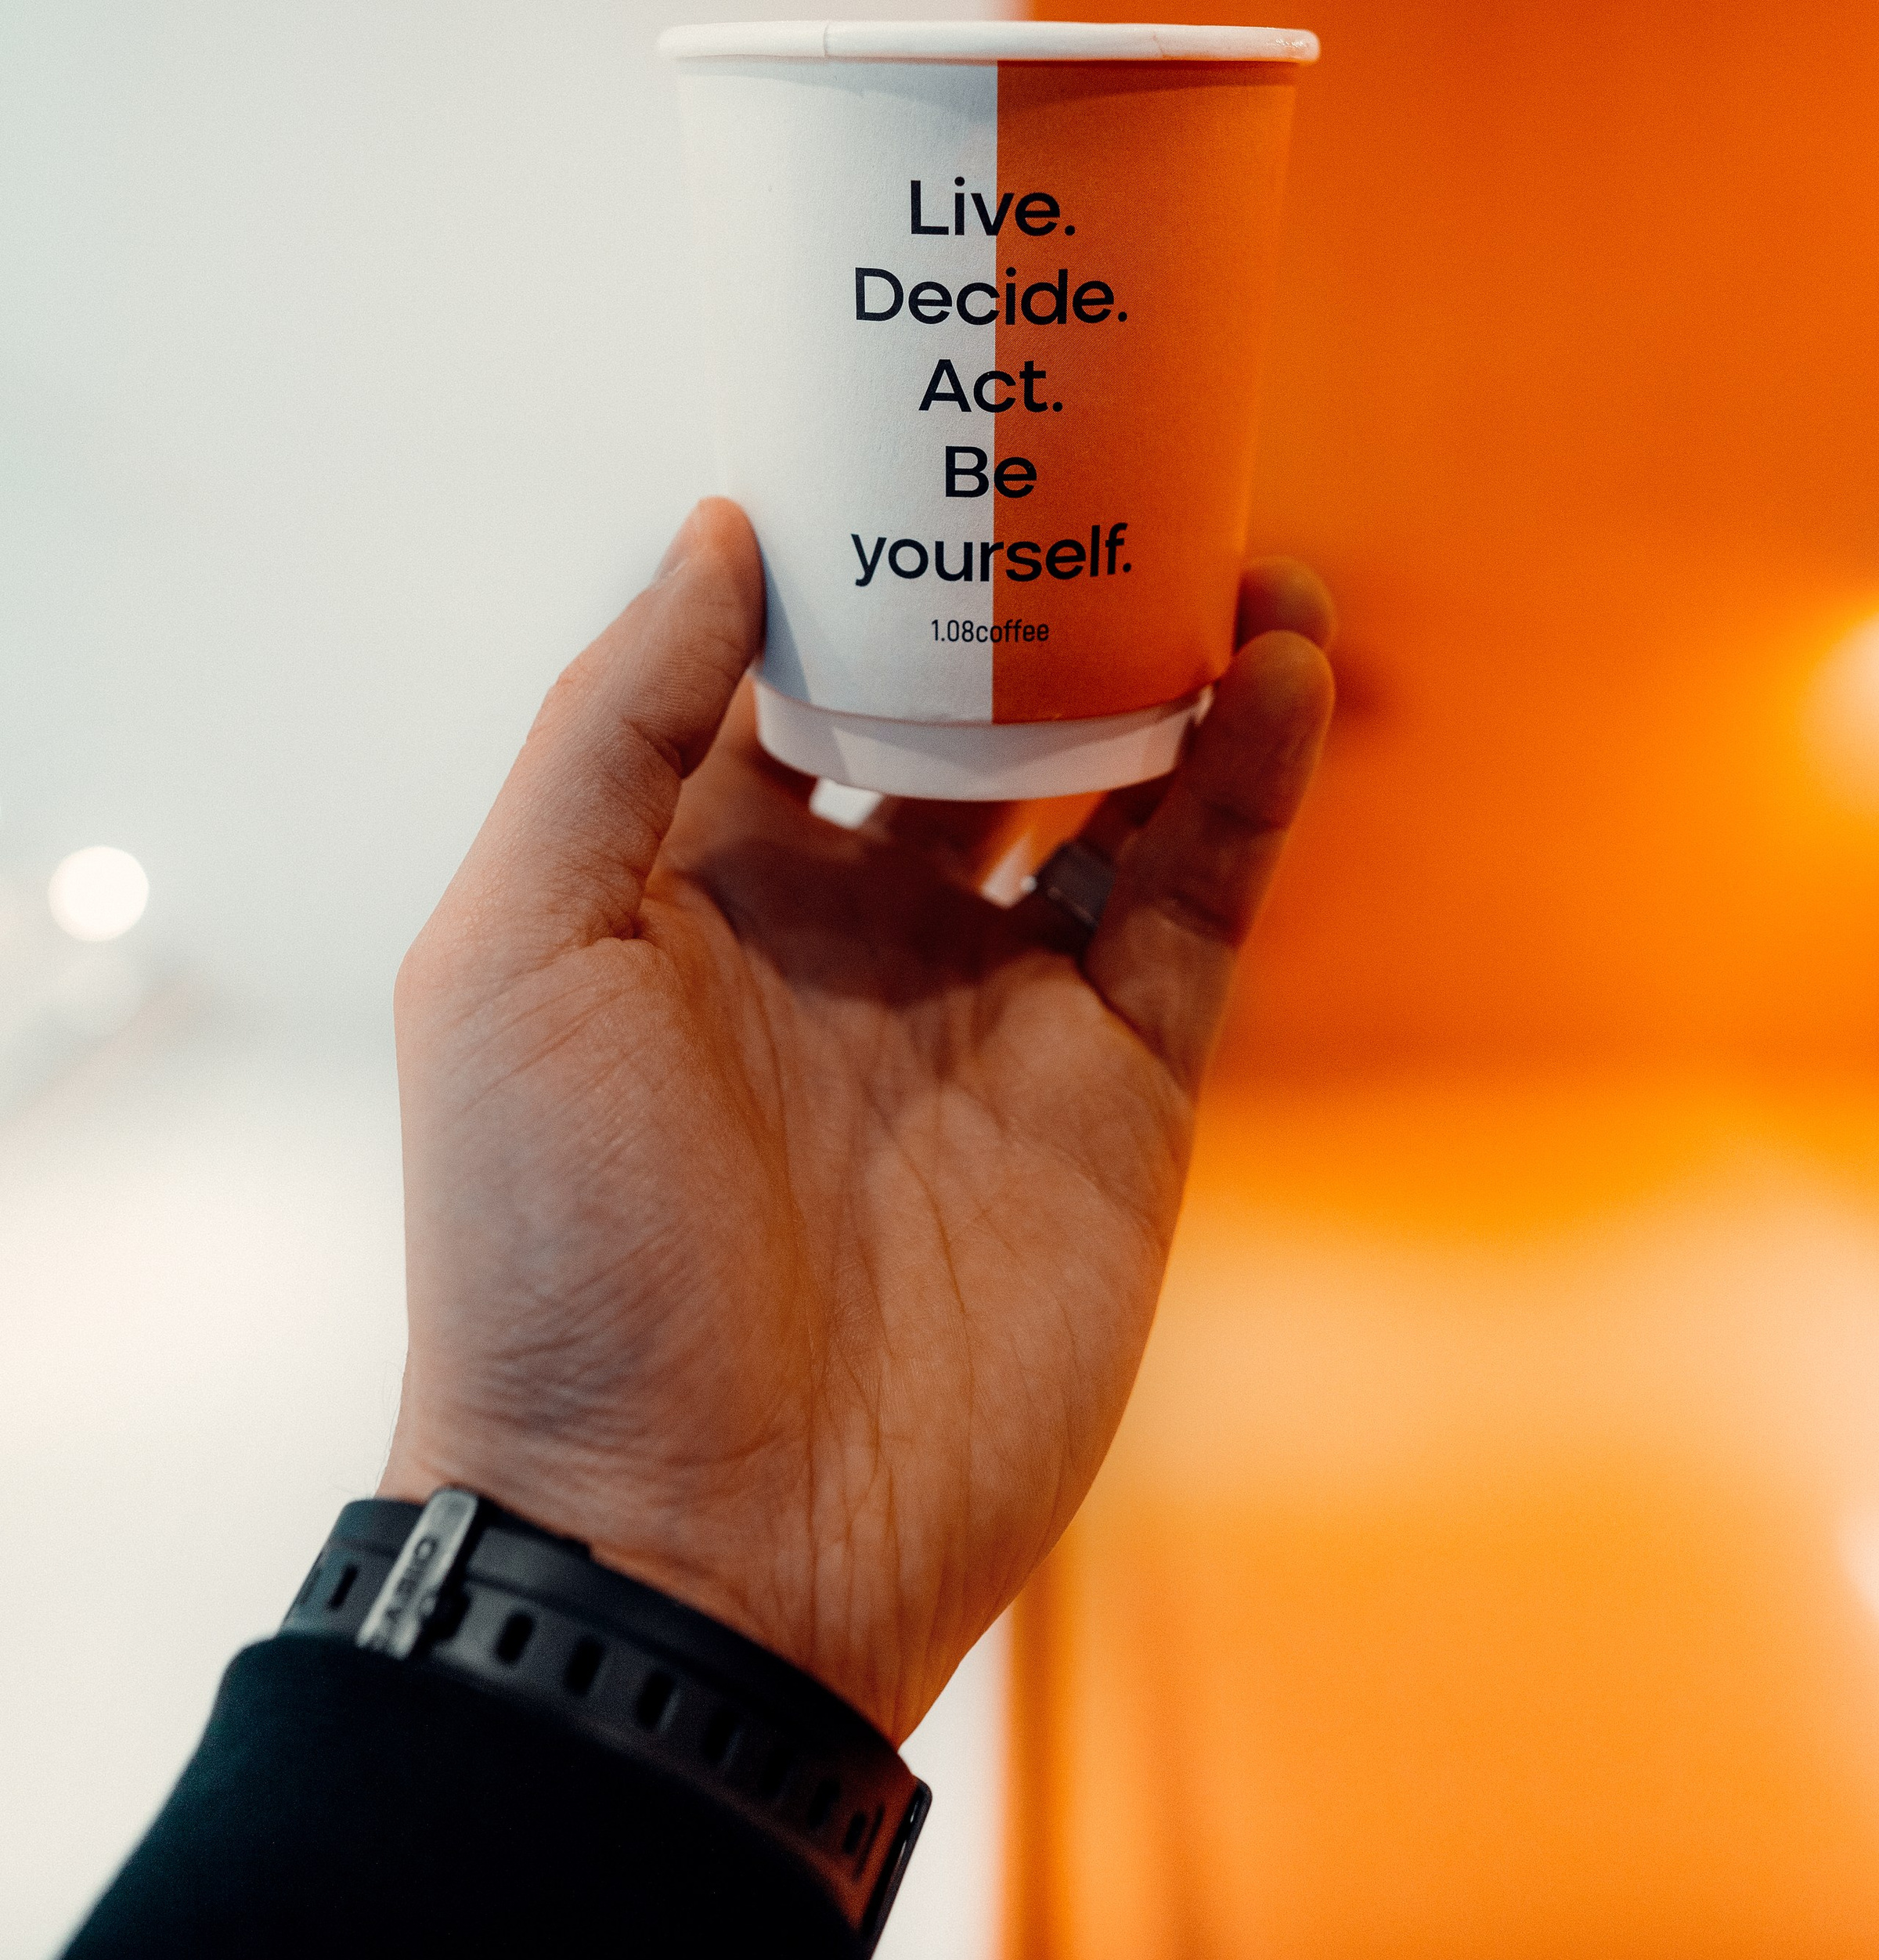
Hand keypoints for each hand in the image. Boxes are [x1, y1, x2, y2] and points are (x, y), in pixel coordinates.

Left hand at [382, 500, 1333, 1740]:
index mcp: (698, 883)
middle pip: (969, 713)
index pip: (792, 672)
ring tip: (1239, 551)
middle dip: (1036, 598)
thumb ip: (615, 732)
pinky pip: (1196, 898)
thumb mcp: (516, 954)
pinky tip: (1281, 668)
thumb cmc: (556, 1252)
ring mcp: (994, 1004)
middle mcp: (853, 925)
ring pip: (1111, 789)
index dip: (857, 555)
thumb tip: (722, 531)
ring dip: (1176, 669)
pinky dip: (1248, 782)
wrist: (691, 1543)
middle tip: (1112, 462)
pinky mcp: (1116, 1086)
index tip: (919, 416)